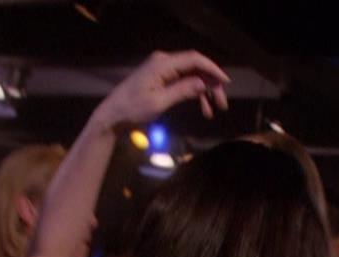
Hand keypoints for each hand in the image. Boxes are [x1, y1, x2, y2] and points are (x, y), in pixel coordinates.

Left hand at [94, 50, 229, 130]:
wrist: (113, 115)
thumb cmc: (132, 109)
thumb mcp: (158, 102)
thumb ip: (182, 90)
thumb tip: (202, 83)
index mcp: (163, 64)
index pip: (194, 60)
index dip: (212, 70)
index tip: (226, 83)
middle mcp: (164, 62)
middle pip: (195, 68)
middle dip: (210, 85)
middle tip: (222, 104)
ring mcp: (162, 70)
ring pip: (191, 76)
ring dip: (204, 92)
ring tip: (213, 111)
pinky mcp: (161, 79)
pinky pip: (183, 82)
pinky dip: (193, 94)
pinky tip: (202, 109)